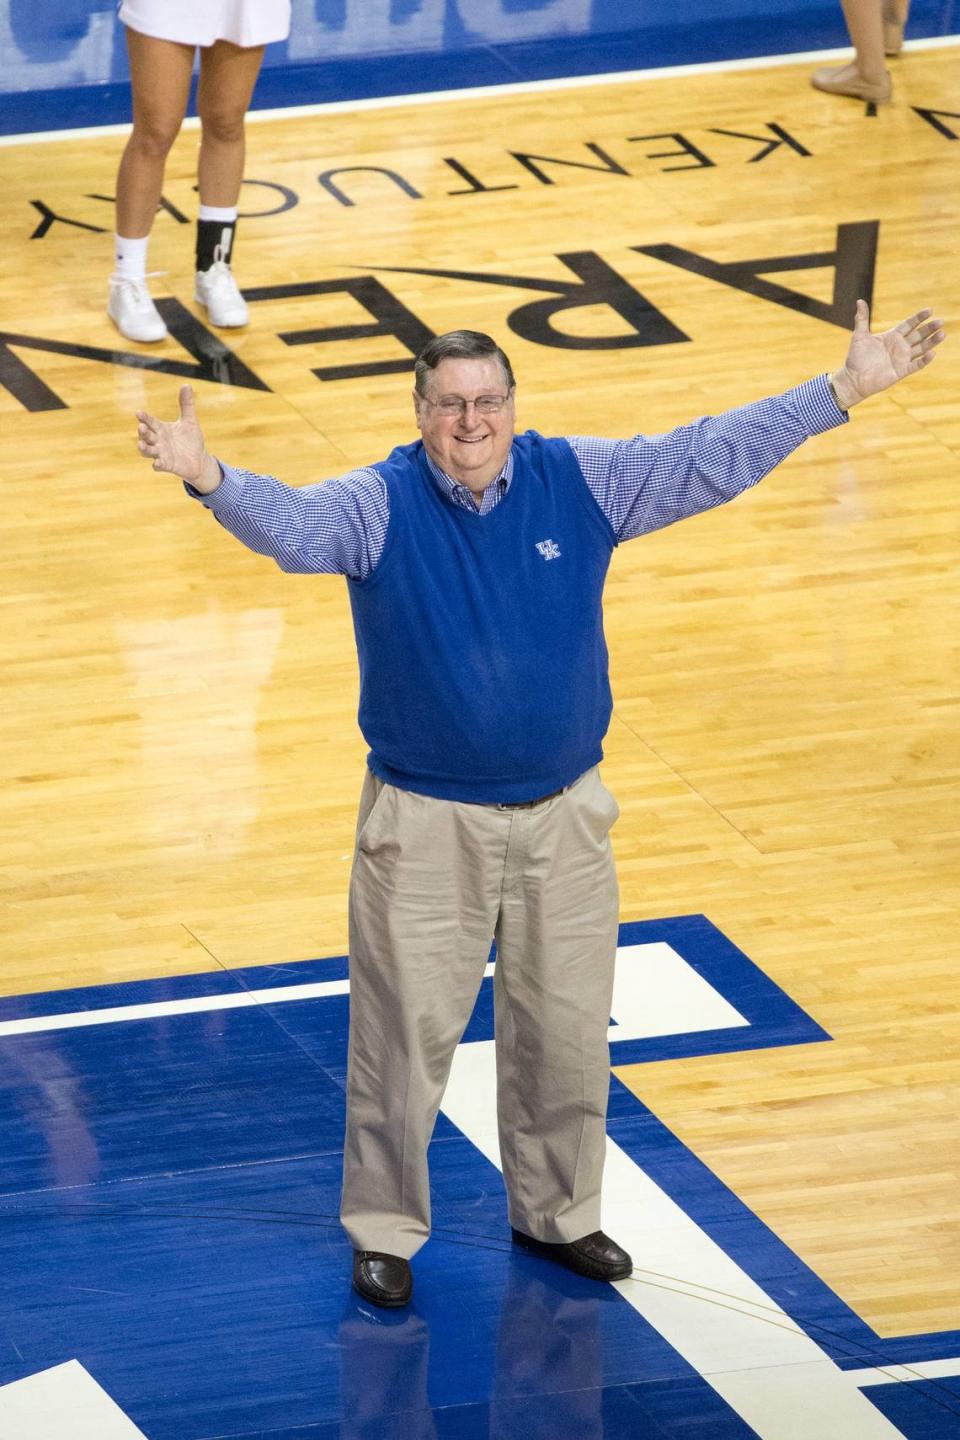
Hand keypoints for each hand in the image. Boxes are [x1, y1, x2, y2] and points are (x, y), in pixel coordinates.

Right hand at [136, 385, 220, 491]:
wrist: (199, 460)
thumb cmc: (191, 440)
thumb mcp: (189, 421)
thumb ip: (186, 405)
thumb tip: (186, 385)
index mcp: (161, 429)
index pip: (150, 422)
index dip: (144, 418)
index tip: (139, 413)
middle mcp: (158, 441)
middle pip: (146, 436)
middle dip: (143, 432)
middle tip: (141, 427)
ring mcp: (161, 454)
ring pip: (148, 451)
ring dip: (144, 448)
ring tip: (140, 444)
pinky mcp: (167, 465)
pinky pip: (159, 465)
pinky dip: (157, 464)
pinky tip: (157, 463)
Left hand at [830, 299, 944, 408]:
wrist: (853, 379)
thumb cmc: (856, 358)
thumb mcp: (859, 336)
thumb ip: (862, 319)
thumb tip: (860, 301)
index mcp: (892, 336)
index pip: (909, 325)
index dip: (919, 318)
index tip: (930, 310)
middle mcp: (900, 347)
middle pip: (919, 335)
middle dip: (929, 328)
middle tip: (940, 321)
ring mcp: (902, 359)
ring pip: (921, 349)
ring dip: (931, 342)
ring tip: (942, 334)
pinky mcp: (901, 371)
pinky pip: (916, 365)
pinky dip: (924, 360)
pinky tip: (932, 353)